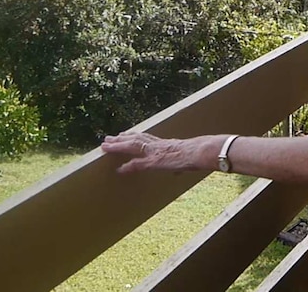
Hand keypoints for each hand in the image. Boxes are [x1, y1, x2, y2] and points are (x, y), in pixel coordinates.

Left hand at [101, 131, 219, 172]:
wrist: (202, 151)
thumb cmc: (200, 154)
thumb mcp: (189, 160)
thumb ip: (181, 166)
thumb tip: (178, 172)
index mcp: (167, 144)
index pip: (147, 139)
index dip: (134, 137)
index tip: (124, 135)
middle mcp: (159, 145)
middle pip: (136, 139)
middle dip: (121, 139)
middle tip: (108, 138)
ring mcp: (156, 152)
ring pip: (132, 146)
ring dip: (118, 146)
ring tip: (105, 145)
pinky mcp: (155, 161)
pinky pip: (137, 164)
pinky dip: (127, 167)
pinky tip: (118, 169)